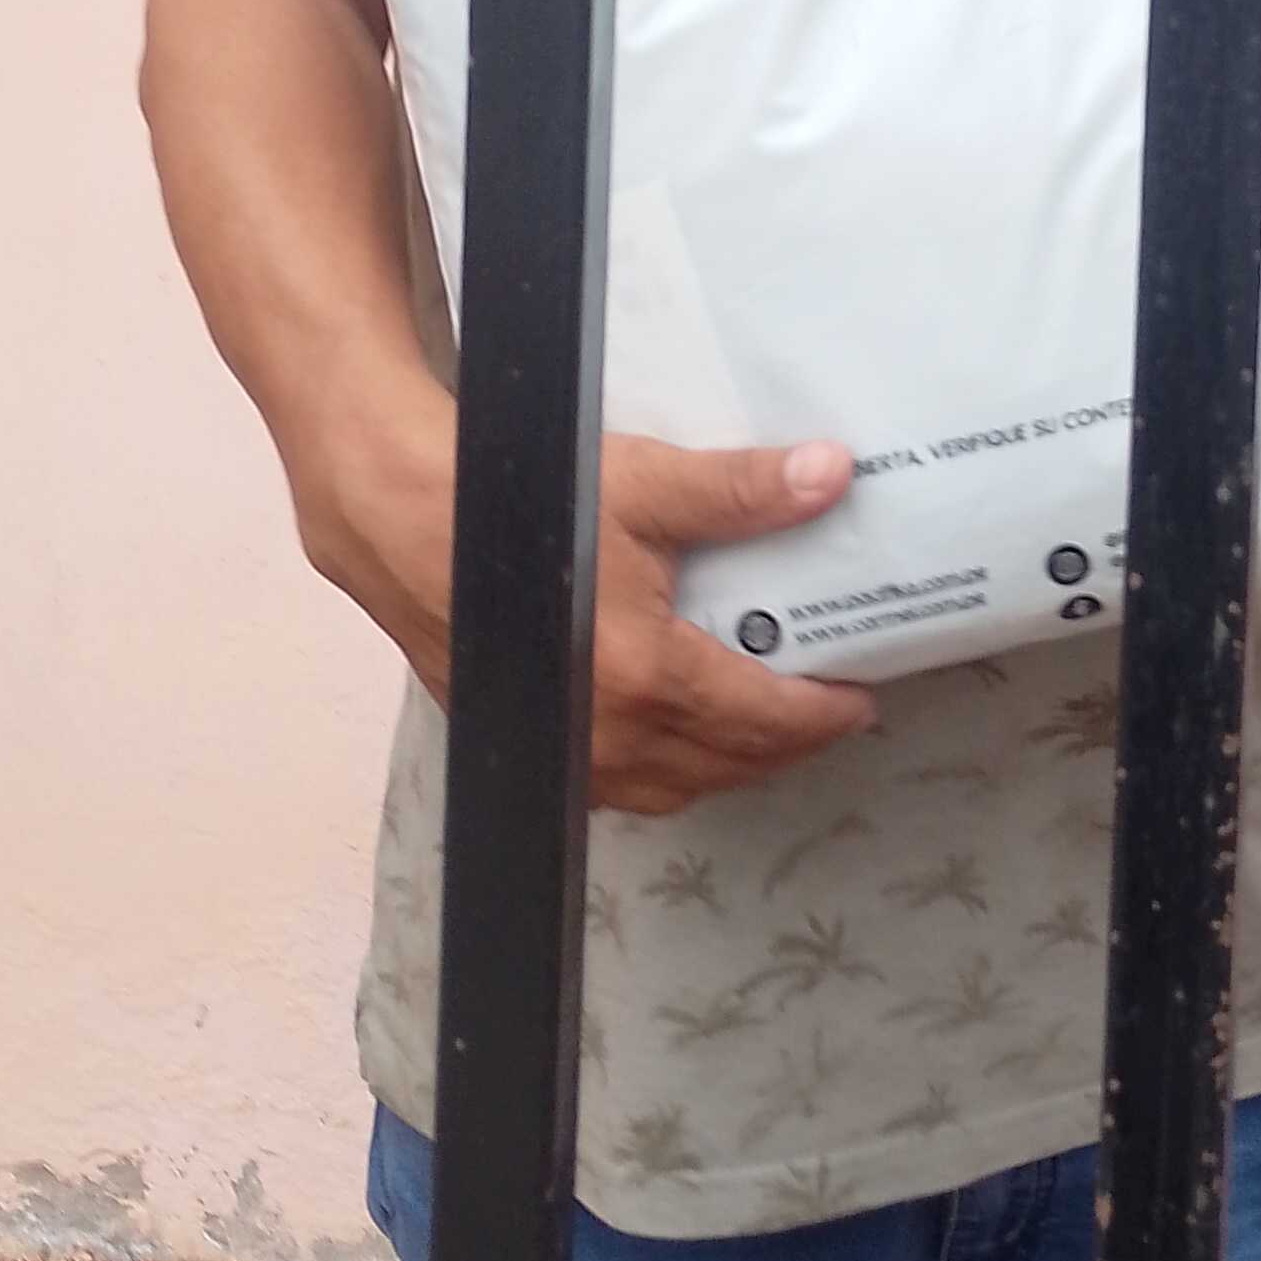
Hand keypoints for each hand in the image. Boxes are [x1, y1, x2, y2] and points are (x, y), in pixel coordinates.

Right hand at [294, 383, 875, 814]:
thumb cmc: (523, 493)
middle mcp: (606, 734)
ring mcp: (560, 748)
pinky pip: (616, 786)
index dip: (822, 715)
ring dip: (726, 766)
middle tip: (825, 713)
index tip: (862, 701)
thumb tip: (835, 474)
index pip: (764, 719)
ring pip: (670, 787)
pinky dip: (665, 773)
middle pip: (725, 764)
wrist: (398, 512)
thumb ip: (745, 490)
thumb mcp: (647, 484)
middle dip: (784, 745)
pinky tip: (677, 738)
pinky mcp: (525, 739)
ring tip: (764, 729)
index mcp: (648, 678)